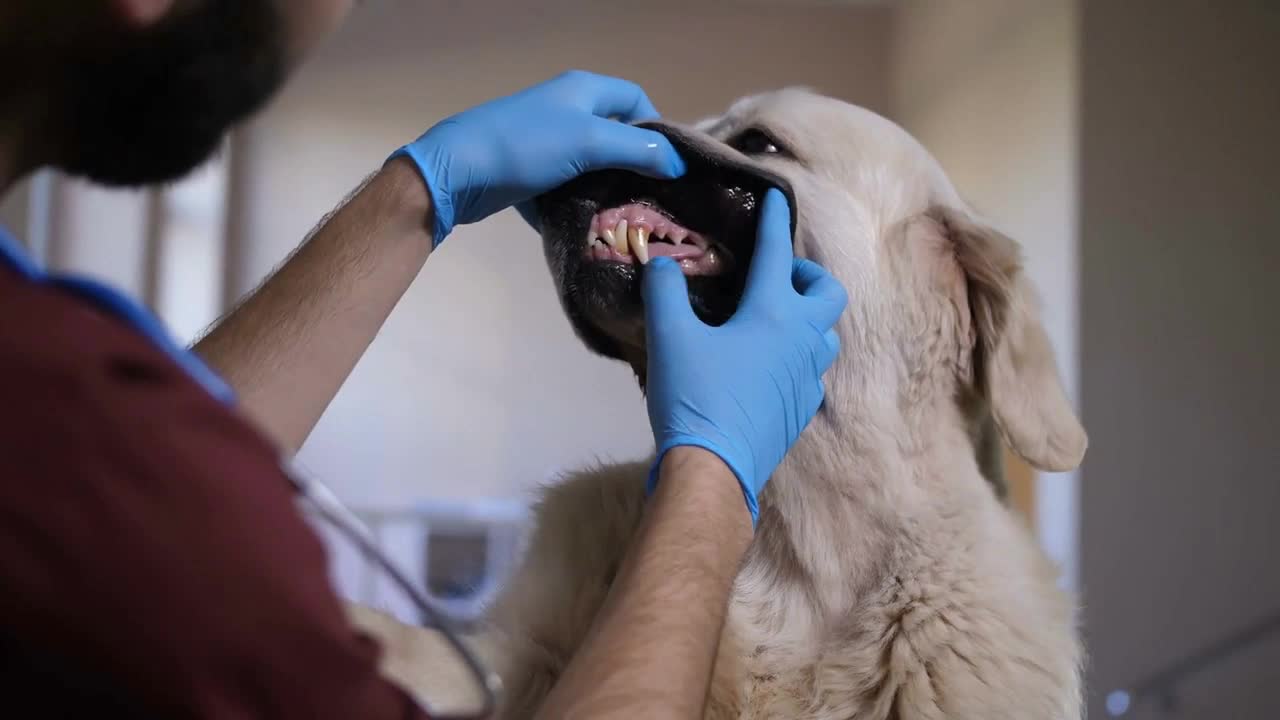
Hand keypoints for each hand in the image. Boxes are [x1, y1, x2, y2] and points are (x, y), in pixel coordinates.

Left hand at [390, 70, 686, 244]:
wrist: (456, 171)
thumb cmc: (526, 146)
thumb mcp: (590, 142)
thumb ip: (638, 150)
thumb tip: (678, 164)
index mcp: (583, 91)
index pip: (635, 100)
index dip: (655, 128)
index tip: (667, 165)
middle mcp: (566, 110)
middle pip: (614, 135)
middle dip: (633, 165)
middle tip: (650, 197)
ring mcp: (544, 141)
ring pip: (590, 165)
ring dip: (605, 189)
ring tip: (623, 217)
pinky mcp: (528, 171)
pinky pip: (564, 187)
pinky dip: (576, 204)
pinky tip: (586, 226)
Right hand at [642, 189, 847, 524]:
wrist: (713, 469)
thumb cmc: (693, 395)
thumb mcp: (669, 337)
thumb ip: (665, 292)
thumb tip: (661, 262)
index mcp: (772, 313)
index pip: (777, 253)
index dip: (775, 221)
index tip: (778, 199)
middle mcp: (801, 340)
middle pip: (828, 293)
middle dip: (808, 277)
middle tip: (778, 279)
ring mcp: (808, 378)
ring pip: (826, 336)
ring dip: (808, 320)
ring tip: (775, 323)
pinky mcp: (802, 410)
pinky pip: (812, 372)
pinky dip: (798, 359)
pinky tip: (769, 368)